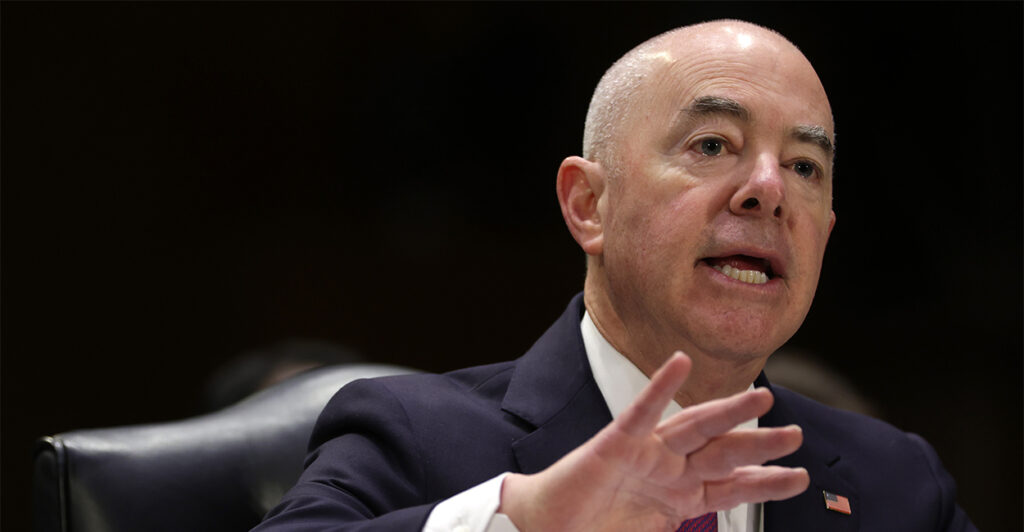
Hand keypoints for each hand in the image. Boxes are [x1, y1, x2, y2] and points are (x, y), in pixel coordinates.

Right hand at [498, 352, 808, 530]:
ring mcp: (645, 454)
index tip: (800, 478)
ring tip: (762, 395)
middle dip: (760, 445)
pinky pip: (640, 412)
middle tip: (796, 436)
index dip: (766, 482)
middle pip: (724, 454)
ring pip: (695, 428)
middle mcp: (668, 470)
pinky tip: (680, 363)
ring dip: (729, 412)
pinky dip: (660, 387)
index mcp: (680, 496)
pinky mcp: (614, 443)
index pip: (733, 487)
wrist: (547, 530)